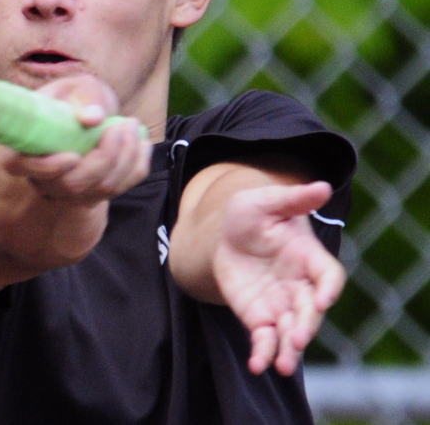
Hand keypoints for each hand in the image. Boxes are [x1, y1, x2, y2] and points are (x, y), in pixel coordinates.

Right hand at [0, 75, 150, 204]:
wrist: (84, 113)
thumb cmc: (72, 98)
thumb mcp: (75, 87)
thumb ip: (84, 97)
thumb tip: (93, 118)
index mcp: (24, 148)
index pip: (23, 167)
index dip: (48, 167)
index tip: (72, 156)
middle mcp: (44, 177)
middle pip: (72, 184)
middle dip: (104, 157)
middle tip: (119, 126)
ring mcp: (71, 190)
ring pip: (101, 189)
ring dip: (125, 157)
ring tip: (131, 124)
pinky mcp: (96, 193)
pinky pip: (121, 188)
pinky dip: (138, 165)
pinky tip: (142, 142)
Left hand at [213, 181, 343, 375]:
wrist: (225, 232)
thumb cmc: (252, 213)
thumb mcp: (267, 201)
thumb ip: (292, 199)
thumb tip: (323, 186)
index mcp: (310, 257)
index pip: (328, 276)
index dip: (328, 288)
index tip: (323, 299)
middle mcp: (301, 285)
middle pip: (311, 310)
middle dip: (306, 326)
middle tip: (297, 339)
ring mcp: (281, 303)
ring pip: (291, 331)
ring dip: (289, 350)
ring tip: (283, 366)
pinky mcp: (259, 316)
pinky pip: (265, 339)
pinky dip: (262, 353)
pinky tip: (257, 365)